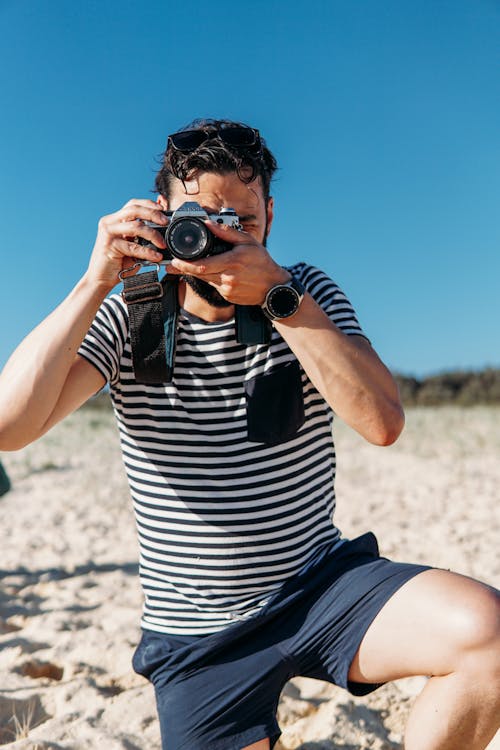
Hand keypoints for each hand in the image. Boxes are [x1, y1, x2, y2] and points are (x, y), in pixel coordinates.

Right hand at [86, 199, 168, 289]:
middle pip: (134, 209)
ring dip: (153, 235)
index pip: (133, 204)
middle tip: (165, 222)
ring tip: (163, 244)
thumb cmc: (119, 264)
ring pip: (136, 226)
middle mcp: (109, 222)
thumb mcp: (133, 246)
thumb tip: (163, 232)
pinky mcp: (109, 245)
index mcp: (115, 220)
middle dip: (153, 214)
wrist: (101, 279)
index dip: (148, 204)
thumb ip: (143, 237)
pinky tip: (156, 257)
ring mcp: (108, 233)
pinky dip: (148, 252)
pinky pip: (134, 246)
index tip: (163, 209)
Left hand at [165, 220, 289, 305]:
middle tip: (173, 264)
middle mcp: (228, 278)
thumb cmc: (263, 263)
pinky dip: (211, 278)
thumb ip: (227, 232)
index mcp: (231, 262)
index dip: (185, 265)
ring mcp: (227, 289)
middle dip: (185, 269)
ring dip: (197, 273)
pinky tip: (214, 272)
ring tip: (188, 266)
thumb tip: (209, 223)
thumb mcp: (248, 242)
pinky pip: (214, 286)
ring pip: (205, 280)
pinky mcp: (228, 296)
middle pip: (199, 274)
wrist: (274, 287)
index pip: (202, 266)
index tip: (174, 261)